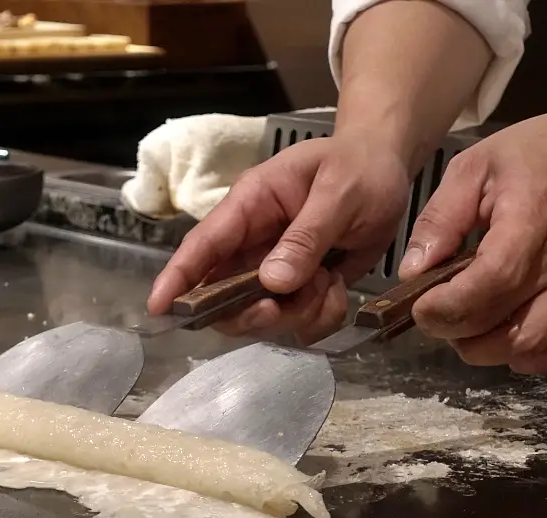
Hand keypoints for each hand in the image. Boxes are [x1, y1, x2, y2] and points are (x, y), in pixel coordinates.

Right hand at [146, 136, 411, 343]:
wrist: (386, 169)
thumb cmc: (359, 167)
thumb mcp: (340, 193)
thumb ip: (307, 236)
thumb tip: (273, 283)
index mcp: (251, 206)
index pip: (204, 244)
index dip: (178, 278)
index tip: (160, 308)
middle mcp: (253, 243)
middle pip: (226, 297)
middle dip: (254, 312)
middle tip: (284, 308)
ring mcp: (274, 270)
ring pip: (264, 317)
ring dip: (299, 313)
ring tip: (330, 282)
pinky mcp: (298, 289)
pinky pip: (298, 322)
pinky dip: (321, 315)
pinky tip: (338, 287)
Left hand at [400, 72, 546, 373]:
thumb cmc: (536, 156)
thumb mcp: (475, 167)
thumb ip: (440, 220)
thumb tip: (412, 271)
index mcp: (530, 226)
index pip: (489, 286)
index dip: (446, 308)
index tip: (419, 306)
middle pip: (508, 329)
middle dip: (458, 331)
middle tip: (437, 312)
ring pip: (532, 348)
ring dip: (489, 349)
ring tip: (467, 323)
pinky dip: (527, 357)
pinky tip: (504, 335)